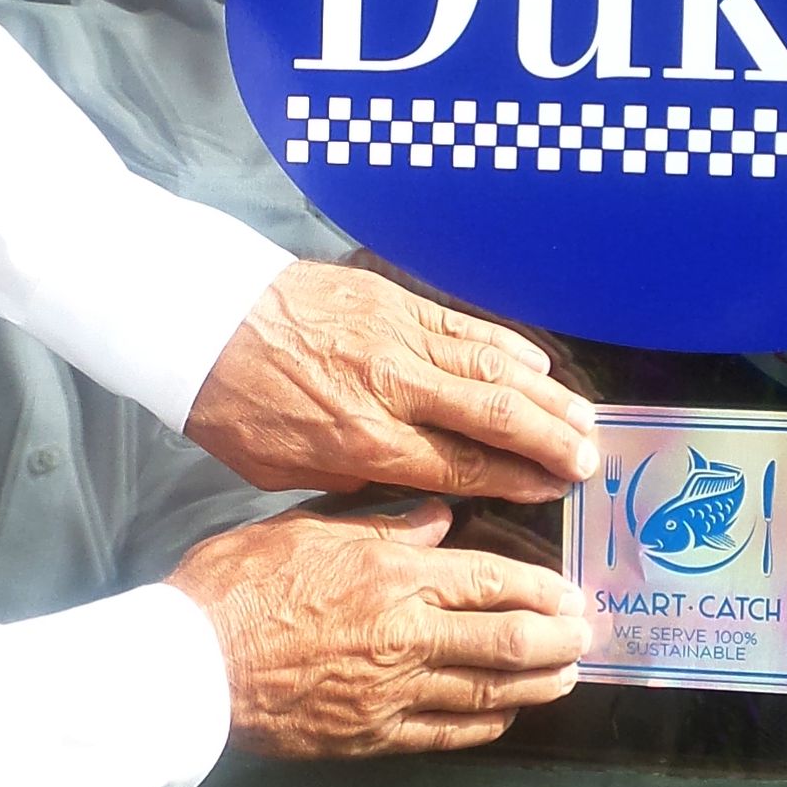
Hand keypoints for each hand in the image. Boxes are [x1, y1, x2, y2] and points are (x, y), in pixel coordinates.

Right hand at [167, 500, 588, 758]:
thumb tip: (437, 517)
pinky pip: (446, 733)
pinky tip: (505, 715)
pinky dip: (485, 724)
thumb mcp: (304, 527)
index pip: (491, 579)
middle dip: (558, 638)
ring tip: (566, 677)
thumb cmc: (236, 588)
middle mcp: (406, 634)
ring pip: (488, 690)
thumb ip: (380, 524)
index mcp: (392, 574)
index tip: (570, 591)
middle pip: (508, 639)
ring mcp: (393, 691)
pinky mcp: (372, 735)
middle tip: (585, 636)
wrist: (189, 667)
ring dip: (537, 684)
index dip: (540, 587)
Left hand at [185, 263, 597, 503]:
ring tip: (584, 418)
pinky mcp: (390, 298)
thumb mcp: (283, 468)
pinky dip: (508, 345)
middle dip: (550, 440)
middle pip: (493, 417)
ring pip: (491, 366)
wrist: (196, 318)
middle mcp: (390, 387)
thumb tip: (414, 485)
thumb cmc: (231, 404)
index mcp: (361, 440)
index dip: (517, 479)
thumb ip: (355, 479)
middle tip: (590, 460)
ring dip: (545, 394)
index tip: (554, 488)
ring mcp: (395, 336)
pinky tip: (538, 365)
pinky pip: (464, 325)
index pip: (461, 465)